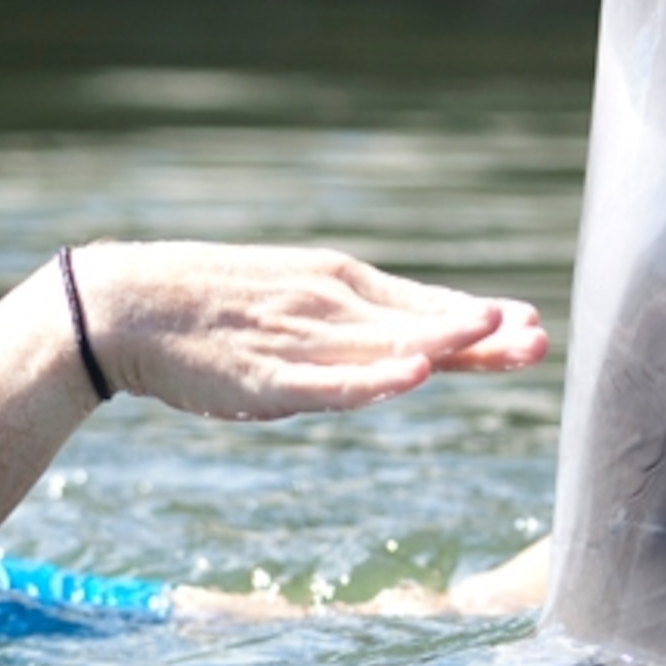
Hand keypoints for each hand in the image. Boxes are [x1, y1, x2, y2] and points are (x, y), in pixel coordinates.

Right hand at [74, 242, 546, 419]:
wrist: (127, 306)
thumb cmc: (211, 312)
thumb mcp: (290, 303)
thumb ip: (346, 326)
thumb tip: (404, 348)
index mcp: (336, 285)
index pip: (422, 304)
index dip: (477, 318)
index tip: (530, 323)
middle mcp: (329, 305)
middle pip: (417, 322)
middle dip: (481, 333)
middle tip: (537, 340)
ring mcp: (300, 338)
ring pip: (383, 344)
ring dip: (441, 340)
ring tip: (494, 334)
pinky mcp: (268, 374)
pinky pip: (329, 380)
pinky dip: (372, 377)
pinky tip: (411, 373)